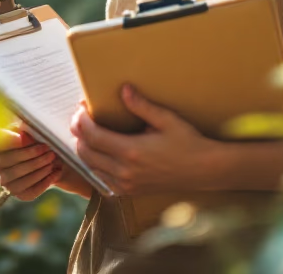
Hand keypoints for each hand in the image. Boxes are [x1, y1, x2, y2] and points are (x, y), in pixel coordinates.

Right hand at [0, 123, 62, 199]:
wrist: (48, 155)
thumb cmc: (35, 137)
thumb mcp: (29, 127)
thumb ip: (25, 128)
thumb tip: (24, 136)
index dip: (5, 142)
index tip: (23, 137)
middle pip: (7, 161)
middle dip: (30, 154)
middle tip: (47, 148)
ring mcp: (5, 181)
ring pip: (18, 178)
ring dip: (38, 168)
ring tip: (52, 159)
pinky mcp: (19, 193)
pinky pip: (30, 191)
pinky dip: (45, 181)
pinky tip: (56, 171)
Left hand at [69, 84, 216, 196]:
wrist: (204, 170)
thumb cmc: (188, 143)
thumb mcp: (167, 119)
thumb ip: (142, 106)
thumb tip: (123, 90)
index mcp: (131, 151)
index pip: (92, 136)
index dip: (81, 121)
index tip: (81, 108)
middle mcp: (125, 171)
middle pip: (85, 152)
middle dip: (78, 133)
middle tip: (81, 118)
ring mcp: (127, 184)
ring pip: (91, 167)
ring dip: (85, 149)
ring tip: (88, 132)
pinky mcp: (131, 192)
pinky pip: (102, 180)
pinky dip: (95, 166)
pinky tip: (100, 153)